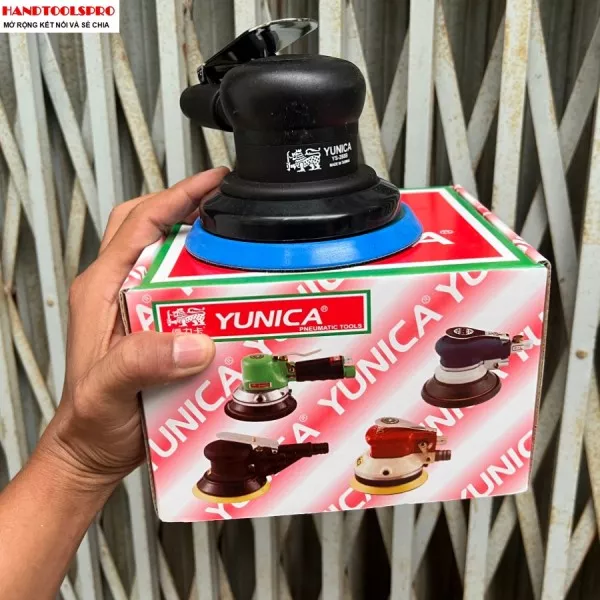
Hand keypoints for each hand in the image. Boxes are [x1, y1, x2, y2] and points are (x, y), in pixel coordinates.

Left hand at [38, 167, 228, 491]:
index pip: (138, 223)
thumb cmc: (91, 421)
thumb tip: (192, 341)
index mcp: (102, 289)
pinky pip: (181, 287)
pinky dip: (204, 278)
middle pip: (150, 225)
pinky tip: (229, 292)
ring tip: (235, 240)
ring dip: (197, 241)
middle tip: (227, 202)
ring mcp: (135, 306)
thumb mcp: (109, 391)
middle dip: (186, 205)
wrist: (92, 449)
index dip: (176, 196)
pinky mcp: (153, 325)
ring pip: (166, 253)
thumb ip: (141, 362)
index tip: (212, 182)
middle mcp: (118, 290)